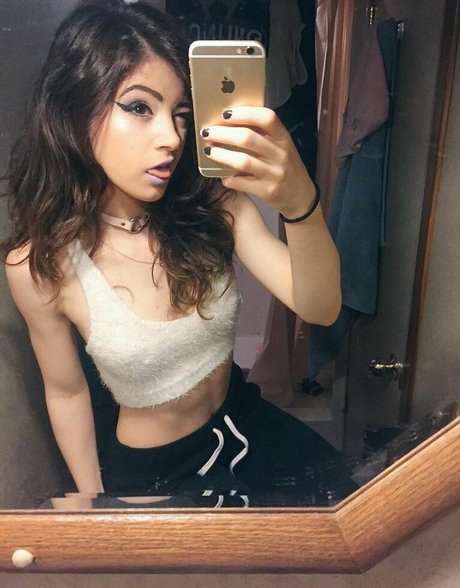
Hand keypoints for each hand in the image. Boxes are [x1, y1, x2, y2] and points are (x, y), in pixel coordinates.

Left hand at [201, 106, 315, 217]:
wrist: (301, 196)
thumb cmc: (285, 167)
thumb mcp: (281, 147)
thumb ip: (263, 136)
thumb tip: (230, 124)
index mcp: (283, 138)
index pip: (267, 118)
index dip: (244, 113)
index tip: (225, 114)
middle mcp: (281, 154)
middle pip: (248, 138)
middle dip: (223, 134)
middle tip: (207, 133)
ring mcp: (275, 174)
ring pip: (242, 161)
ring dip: (221, 155)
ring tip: (209, 151)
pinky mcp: (268, 191)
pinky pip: (242, 183)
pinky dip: (228, 178)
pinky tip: (222, 176)